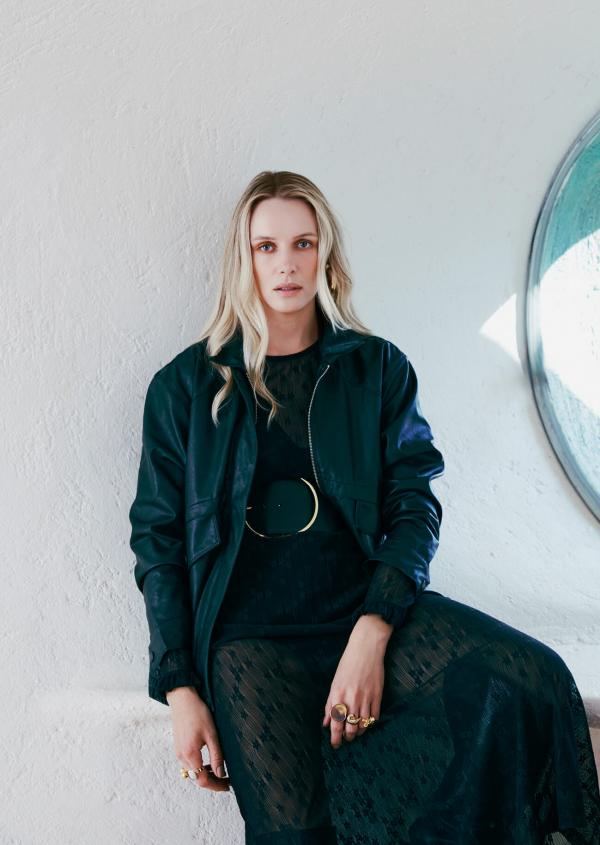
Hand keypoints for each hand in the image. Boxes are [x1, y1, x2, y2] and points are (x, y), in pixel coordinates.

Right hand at [166, 686, 230, 791]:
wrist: (182, 699)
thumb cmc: (198, 713)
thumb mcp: (212, 734)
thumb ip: (217, 756)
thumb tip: (221, 774)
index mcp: (190, 754)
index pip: (203, 780)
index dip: (216, 786)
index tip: (228, 786)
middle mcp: (182, 756)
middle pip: (197, 778)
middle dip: (212, 782)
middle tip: (227, 781)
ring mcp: (178, 752)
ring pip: (193, 772)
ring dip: (205, 774)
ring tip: (220, 771)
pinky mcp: (178, 747)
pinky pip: (189, 763)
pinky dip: (199, 766)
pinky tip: (208, 762)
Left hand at [322, 614, 392, 748]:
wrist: (366, 649)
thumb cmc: (347, 664)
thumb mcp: (335, 683)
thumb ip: (330, 704)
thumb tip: (326, 723)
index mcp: (338, 695)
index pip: (336, 724)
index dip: (335, 737)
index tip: (335, 744)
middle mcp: (351, 699)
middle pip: (350, 728)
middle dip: (348, 737)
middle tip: (347, 739)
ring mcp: (366, 698)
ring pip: (363, 725)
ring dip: (359, 732)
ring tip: (356, 732)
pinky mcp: (378, 696)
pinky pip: (375, 717)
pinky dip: (370, 723)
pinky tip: (366, 722)